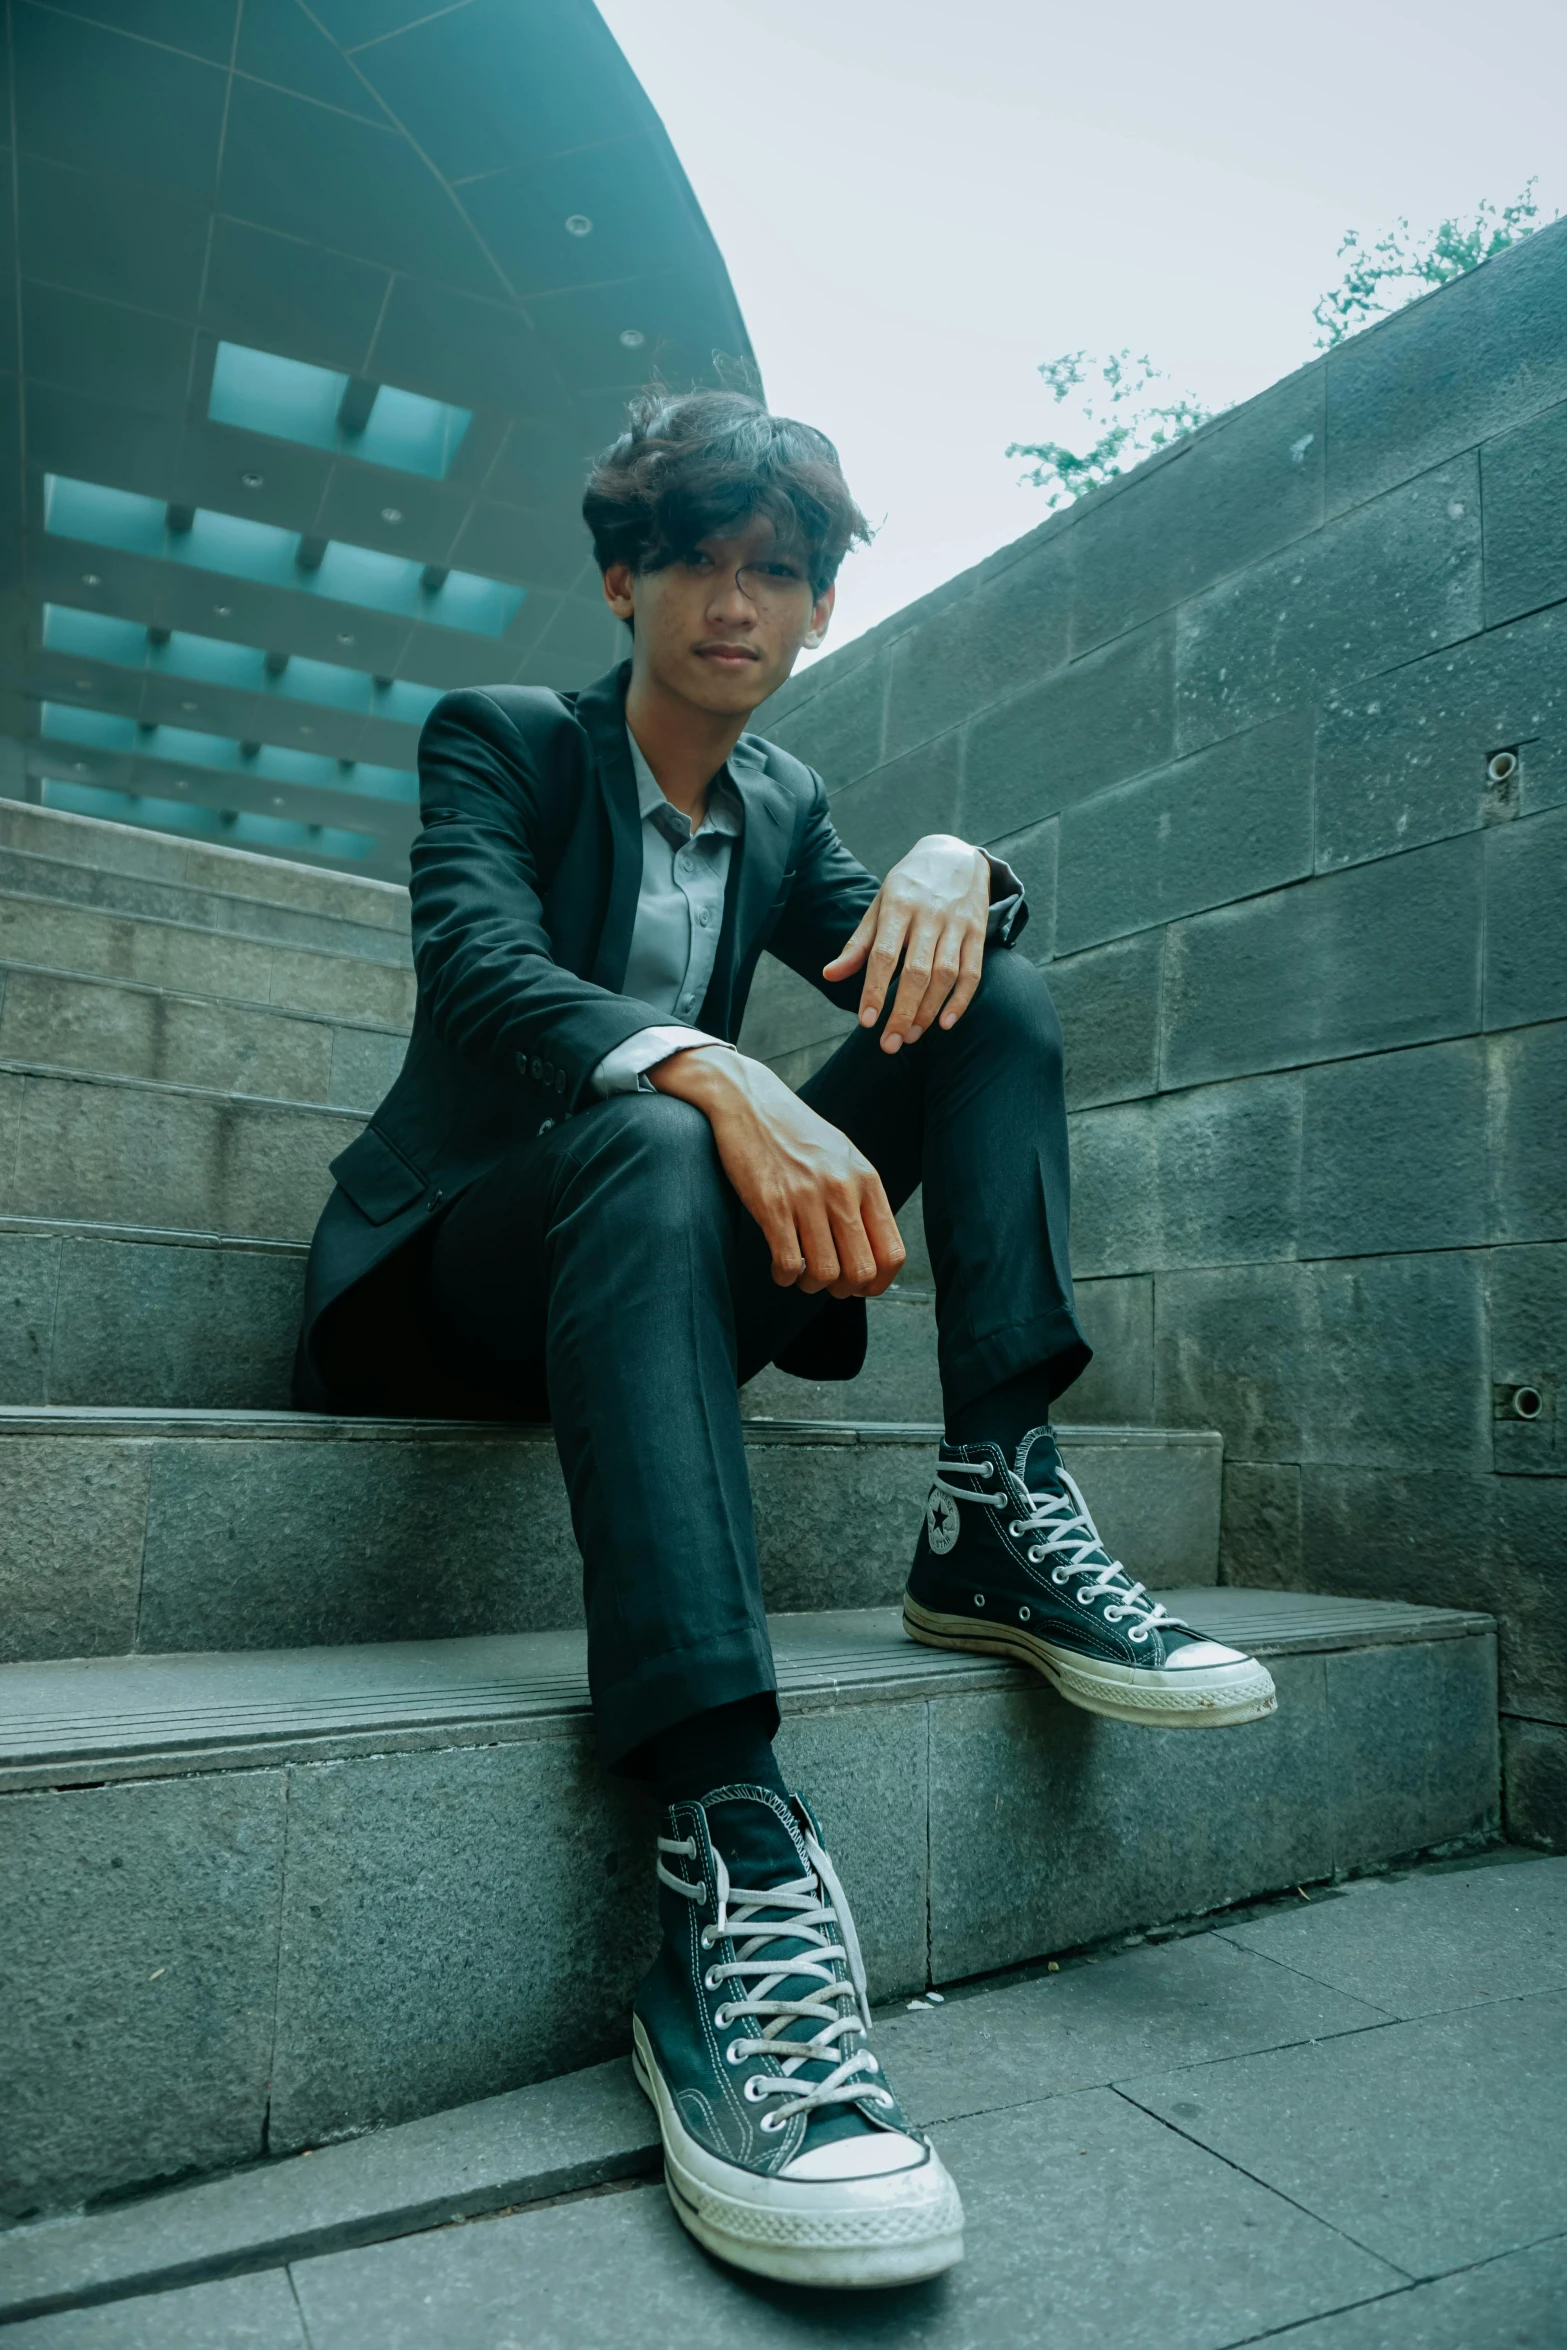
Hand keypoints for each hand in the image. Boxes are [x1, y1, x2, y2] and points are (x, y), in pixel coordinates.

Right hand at [651, 1049, 904, 1295]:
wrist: (749, 1101)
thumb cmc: (795, 1132)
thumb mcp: (842, 1157)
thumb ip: (860, 1197)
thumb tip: (872, 1249)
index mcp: (866, 1180)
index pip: (892, 1252)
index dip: (879, 1282)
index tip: (861, 1286)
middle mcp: (842, 1190)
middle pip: (861, 1270)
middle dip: (845, 1289)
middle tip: (828, 1283)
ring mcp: (807, 1198)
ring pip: (825, 1273)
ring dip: (811, 1285)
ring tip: (801, 1273)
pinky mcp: (771, 1205)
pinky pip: (788, 1263)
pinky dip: (785, 1277)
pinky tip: (780, 1267)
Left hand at [822, 833, 989, 1052]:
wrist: (956, 854)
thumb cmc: (909, 886)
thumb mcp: (879, 906)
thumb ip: (858, 944)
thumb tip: (830, 975)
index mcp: (898, 906)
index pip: (884, 954)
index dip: (875, 990)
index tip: (867, 1022)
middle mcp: (929, 915)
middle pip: (917, 972)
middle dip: (902, 1012)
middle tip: (889, 1044)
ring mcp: (957, 924)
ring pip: (945, 975)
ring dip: (929, 1011)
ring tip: (910, 1036)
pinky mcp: (978, 932)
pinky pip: (972, 972)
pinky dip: (961, 1001)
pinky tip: (945, 1023)